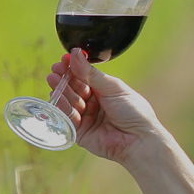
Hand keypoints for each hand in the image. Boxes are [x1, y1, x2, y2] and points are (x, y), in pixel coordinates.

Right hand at [47, 50, 166, 163]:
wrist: (139, 139)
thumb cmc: (133, 111)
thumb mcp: (113, 87)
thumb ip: (91, 74)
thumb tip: (76, 54)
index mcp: (104, 91)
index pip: (84, 77)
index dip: (74, 68)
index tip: (64, 58)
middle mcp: (94, 104)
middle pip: (74, 89)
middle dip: (64, 78)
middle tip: (56, 69)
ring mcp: (86, 118)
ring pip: (69, 102)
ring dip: (61, 90)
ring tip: (54, 79)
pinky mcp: (80, 132)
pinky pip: (68, 118)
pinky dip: (62, 107)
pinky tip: (57, 96)